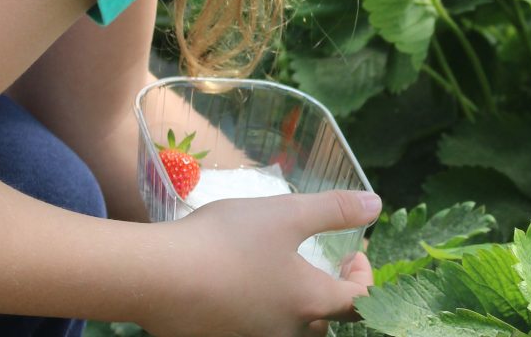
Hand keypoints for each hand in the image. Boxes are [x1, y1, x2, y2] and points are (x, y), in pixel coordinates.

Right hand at [137, 190, 381, 336]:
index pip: (359, 303)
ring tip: (282, 275)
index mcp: (309, 302)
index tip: (355, 254)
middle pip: (324, 324)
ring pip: (287, 330)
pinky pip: (252, 329)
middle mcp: (286, 332)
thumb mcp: (287, 213)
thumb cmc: (227, 242)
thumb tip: (376, 205)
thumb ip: (334, 209)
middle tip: (324, 267)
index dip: (365, 279)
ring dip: (296, 306)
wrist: (155, 277)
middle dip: (332, 297)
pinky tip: (240, 284)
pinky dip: (259, 311)